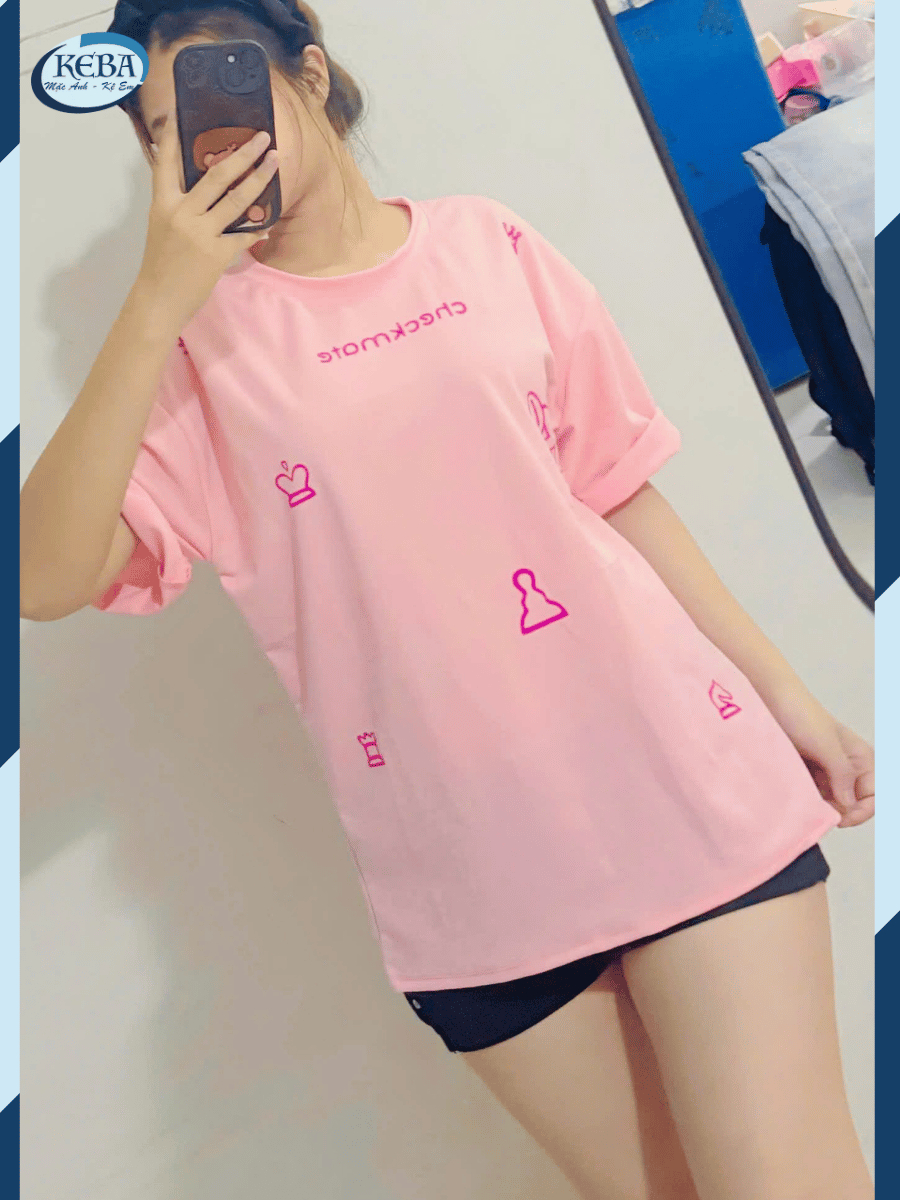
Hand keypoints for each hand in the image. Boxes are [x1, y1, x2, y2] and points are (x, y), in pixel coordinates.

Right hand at [135, 115, 278, 329]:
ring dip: (260, 178)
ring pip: (237, 199)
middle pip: (217, 175)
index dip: (173, 136)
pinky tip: (269, 222)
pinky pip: (244, 234)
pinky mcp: (217, 253)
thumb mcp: (163, 226)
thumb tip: (203, 184)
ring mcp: (201, 233)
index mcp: (163, 203)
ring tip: (275, 162)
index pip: (166, 161)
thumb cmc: (161, 262)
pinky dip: (258, 228)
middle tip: (262, 136)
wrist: (160, 299)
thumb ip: (180, 204)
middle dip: (243, 153)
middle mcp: (182, 213)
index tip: (181, 112)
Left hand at [768, 691, 873, 827]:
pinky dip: (804, 800)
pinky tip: (793, 799)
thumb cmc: (800, 713)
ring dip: (818, 807)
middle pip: (850, 804)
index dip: (861, 811)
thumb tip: (848, 804)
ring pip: (828, 802)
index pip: (874, 797)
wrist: (767, 697)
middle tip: (816, 813)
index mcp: (860, 759)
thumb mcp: (826, 744)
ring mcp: (823, 770)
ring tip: (801, 804)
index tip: (840, 819)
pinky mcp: (803, 771)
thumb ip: (842, 775)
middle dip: (837, 812)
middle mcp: (845, 767)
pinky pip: (809, 795)